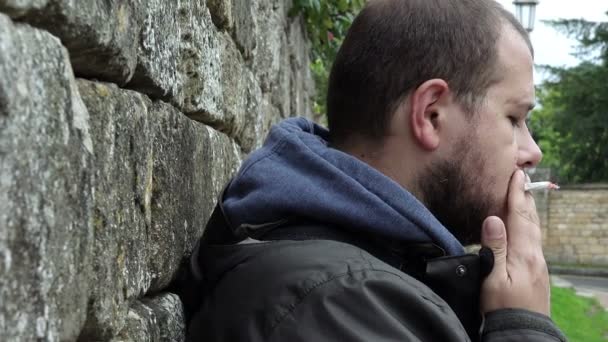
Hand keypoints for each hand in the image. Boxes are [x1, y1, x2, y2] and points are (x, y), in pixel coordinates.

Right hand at [480, 169, 549, 315]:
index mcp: (524, 254)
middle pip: (531, 220)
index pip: (520, 217)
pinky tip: (522, 227)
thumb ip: (495, 248)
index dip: (517, 194)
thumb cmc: (502, 308)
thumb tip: (493, 219)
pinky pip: (533, 240)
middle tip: (522, 178)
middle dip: (525, 198)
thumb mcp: (493, 278)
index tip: (516, 174)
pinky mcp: (537, 272)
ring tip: (522, 197)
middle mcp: (535, 255)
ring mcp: (538, 264)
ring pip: (534, 230)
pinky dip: (527, 225)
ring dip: (528, 210)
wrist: (523, 332)